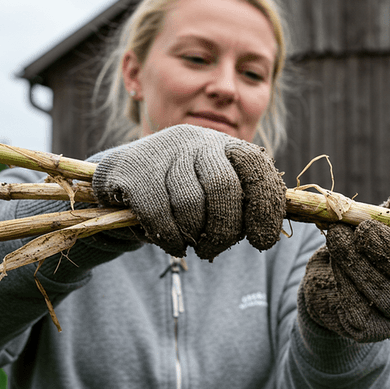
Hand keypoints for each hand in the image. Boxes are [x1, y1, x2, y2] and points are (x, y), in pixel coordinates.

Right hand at [92, 124, 285, 259]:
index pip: (256, 166)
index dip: (265, 206)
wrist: (121, 178)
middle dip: (225, 228)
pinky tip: (174, 245)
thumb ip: (243, 204)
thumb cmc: (183, 193)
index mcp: (226, 145)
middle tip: (216, 248)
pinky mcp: (132, 168)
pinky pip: (158, 212)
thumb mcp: (217, 192)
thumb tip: (268, 234)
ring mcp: (163, 150)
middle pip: (223, 186)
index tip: (262, 241)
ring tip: (192, 244)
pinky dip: (170, 238)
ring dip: (194, 235)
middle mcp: (197, 140)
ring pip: (190, 202)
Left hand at [299, 186, 389, 342]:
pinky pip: (356, 305)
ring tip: (337, 235)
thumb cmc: (367, 246)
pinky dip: (343, 277)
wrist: (330, 277)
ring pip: (382, 293)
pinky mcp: (368, 330)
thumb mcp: (385, 223)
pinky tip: (334, 259)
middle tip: (365, 227)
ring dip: (357, 260)